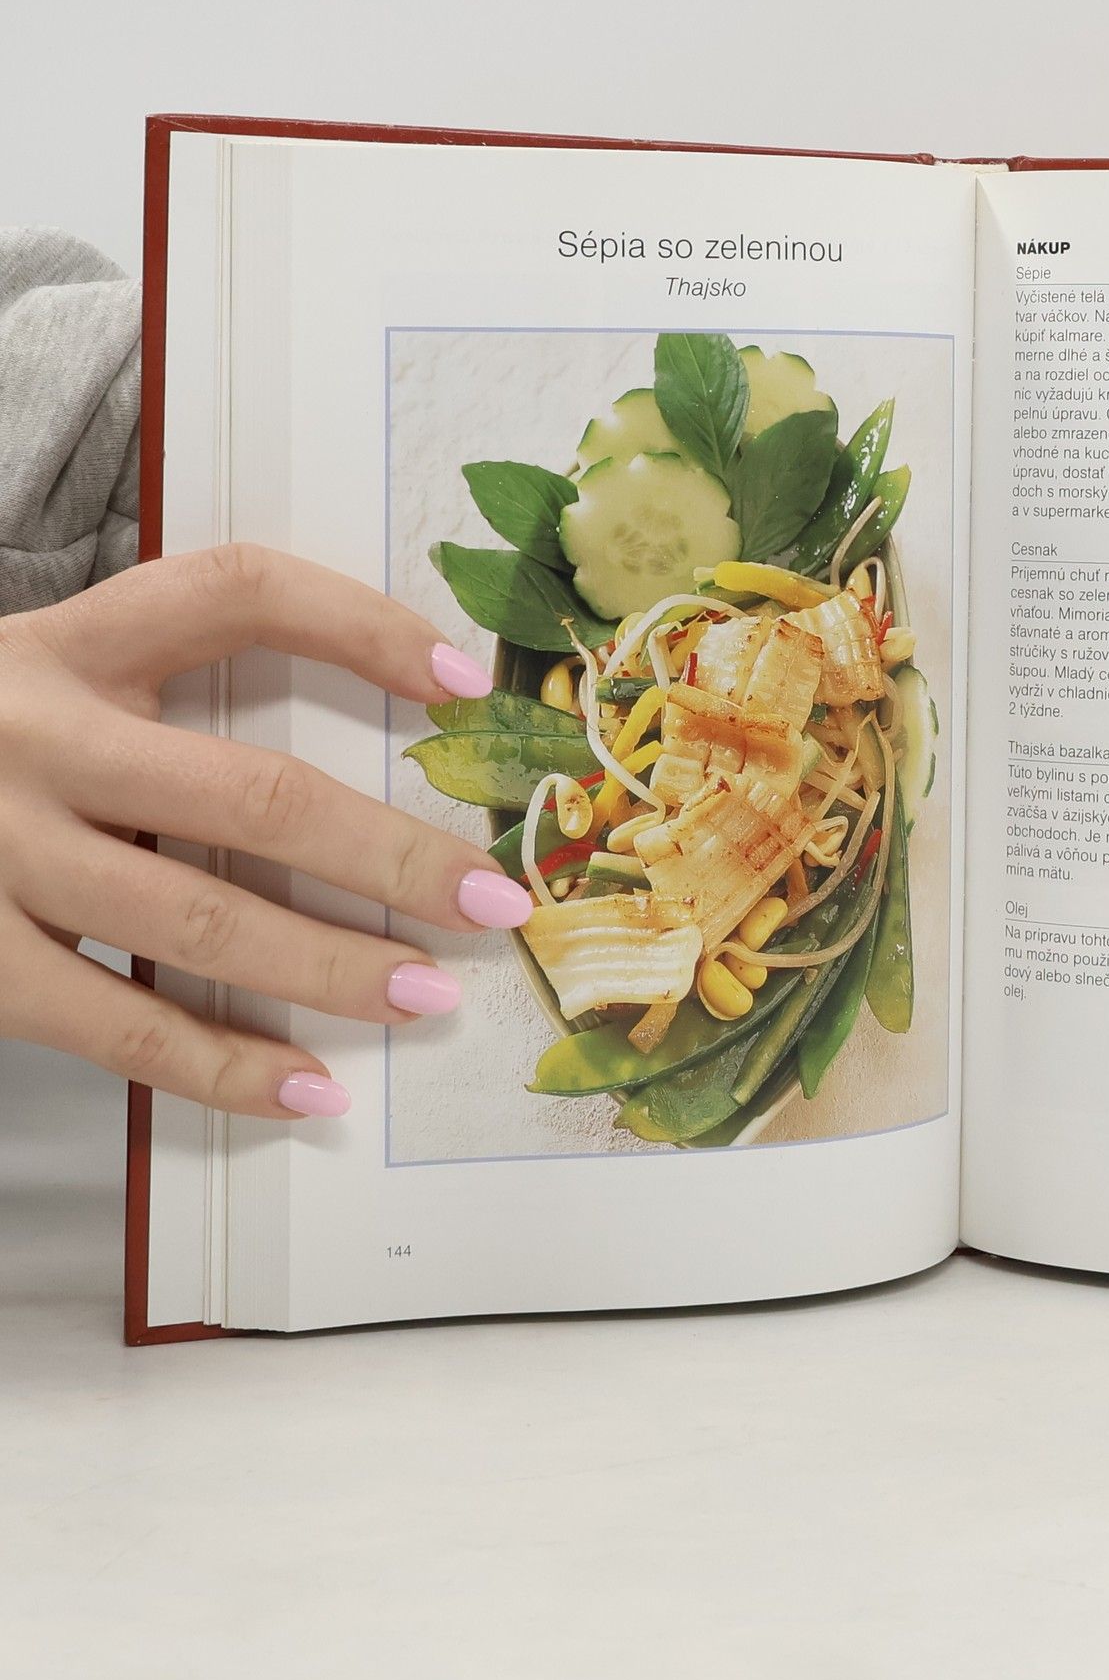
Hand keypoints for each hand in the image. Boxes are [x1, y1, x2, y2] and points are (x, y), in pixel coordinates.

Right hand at [0, 545, 531, 1117]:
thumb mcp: (56, 678)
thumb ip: (168, 692)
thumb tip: (383, 739)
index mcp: (72, 644)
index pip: (236, 591)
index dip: (357, 624)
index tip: (460, 677)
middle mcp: (36, 737)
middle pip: (252, 795)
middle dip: (390, 858)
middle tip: (492, 904)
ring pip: (198, 918)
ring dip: (330, 968)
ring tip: (428, 997)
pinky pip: (120, 1023)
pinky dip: (221, 1064)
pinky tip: (306, 1087)